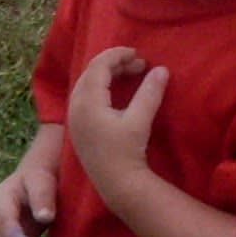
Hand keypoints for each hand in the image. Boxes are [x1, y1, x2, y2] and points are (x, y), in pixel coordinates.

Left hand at [66, 45, 168, 200]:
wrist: (115, 183)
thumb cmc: (126, 152)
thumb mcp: (140, 120)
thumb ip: (150, 92)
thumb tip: (161, 69)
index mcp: (87, 103)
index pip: (98, 67)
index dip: (117, 55)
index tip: (137, 52)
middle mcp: (75, 108)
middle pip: (90, 73)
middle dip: (114, 63)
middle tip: (138, 63)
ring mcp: (74, 118)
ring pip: (87, 84)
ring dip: (107, 74)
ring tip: (132, 73)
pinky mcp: (78, 127)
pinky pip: (85, 96)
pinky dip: (101, 86)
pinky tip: (117, 89)